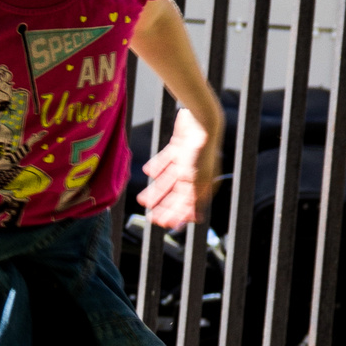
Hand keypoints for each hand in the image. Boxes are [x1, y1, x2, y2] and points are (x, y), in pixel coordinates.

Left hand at [139, 106, 218, 230]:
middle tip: (150, 215)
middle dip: (163, 205)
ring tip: (142, 199)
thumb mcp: (195, 181)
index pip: (188, 204)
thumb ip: (191, 200)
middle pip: (177, 194)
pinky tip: (147, 171)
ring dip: (156, 190)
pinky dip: (157, 166)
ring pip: (168, 179)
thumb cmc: (200, 153)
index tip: (162, 224)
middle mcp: (196, 172)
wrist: (200, 121)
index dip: (175, 215)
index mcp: (204, 183)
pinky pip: (165, 159)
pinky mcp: (178, 146)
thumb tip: (194, 219)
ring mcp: (187, 159)